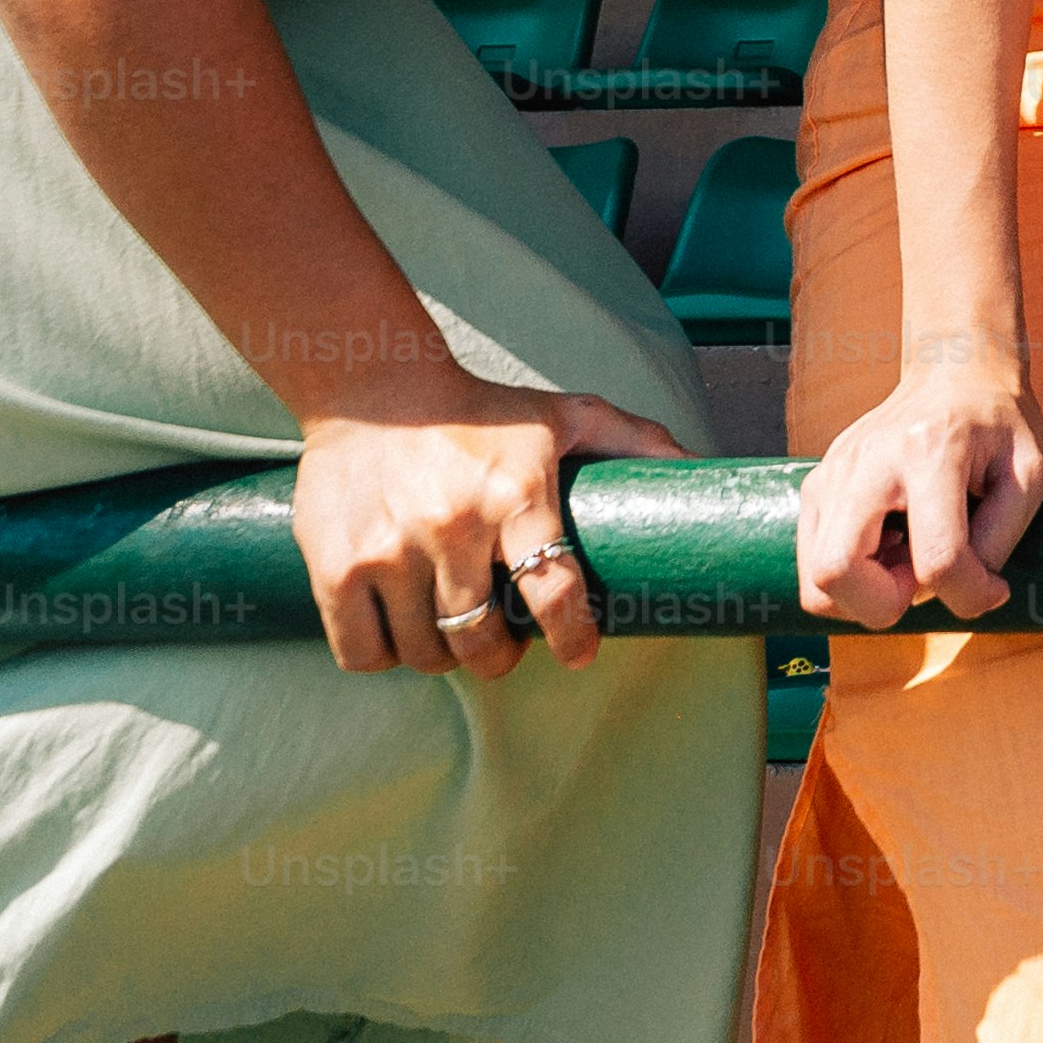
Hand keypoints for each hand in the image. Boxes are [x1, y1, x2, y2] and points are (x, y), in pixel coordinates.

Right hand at [294, 369, 682, 677]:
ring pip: (425, 652)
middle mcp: (452, 524)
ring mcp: (388, 549)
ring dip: (444, 656)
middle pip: (481, 640)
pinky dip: (383, 656)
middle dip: (498, 656)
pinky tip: (399, 633)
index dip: (572, 635)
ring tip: (451, 633)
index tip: (578, 652)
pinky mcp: (335, 565)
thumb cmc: (482, 409)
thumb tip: (707, 469)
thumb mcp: (566, 414)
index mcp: (517, 491)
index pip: (554, 588)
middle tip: (501, 644)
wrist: (372, 385)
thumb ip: (635, 441)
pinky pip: (363, 651)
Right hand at [796, 355, 1042, 628]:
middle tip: (923, 578)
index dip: (969, 595)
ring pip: (814, 580)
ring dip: (865, 597)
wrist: (953, 369)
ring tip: (906, 562)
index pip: (937, 557)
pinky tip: (888, 548)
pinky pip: (814, 566)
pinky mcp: (817, 486)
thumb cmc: (997, 423)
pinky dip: (850, 580)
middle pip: (836, 571)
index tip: (991, 587)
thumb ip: (999, 540)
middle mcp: (867, 461)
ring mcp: (832, 473)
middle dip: (885, 606)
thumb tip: (967, 597)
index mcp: (929, 450)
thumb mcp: (1028, 474)